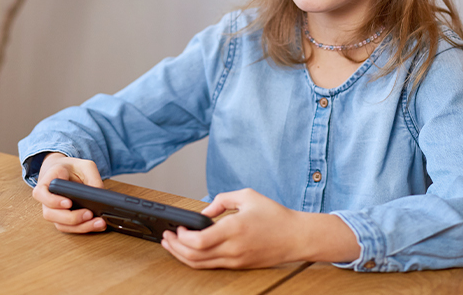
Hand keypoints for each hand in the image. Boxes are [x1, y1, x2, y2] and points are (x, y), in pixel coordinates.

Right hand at [32, 152, 106, 233]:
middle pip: (50, 214)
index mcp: (48, 181)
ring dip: (79, 226)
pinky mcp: (61, 218)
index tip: (68, 202)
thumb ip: (93, 178)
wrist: (65, 171)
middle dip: (71, 217)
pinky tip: (96, 224)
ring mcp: (53, 210)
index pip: (41, 193)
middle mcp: (46, 198)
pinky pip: (68, 228)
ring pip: (60, 224)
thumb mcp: (86, 166)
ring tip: (98, 222)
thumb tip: (100, 195)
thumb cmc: (73, 168)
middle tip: (89, 214)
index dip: (53, 201)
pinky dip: (82, 228)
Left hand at [160, 188, 303, 268]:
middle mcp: (233, 248)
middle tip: (166, 237)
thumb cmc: (275, 216)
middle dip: (175, 247)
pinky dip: (196, 260)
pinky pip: (211, 266)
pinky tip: (190, 251)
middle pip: (194, 256)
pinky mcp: (238, 265)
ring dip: (182, 256)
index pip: (199, 241)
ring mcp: (235, 260)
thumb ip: (222, 200)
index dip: (182, 236)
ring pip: (200, 264)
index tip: (177, 227)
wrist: (296, 237)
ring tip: (172, 245)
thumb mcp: (248, 196)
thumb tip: (204, 211)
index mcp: (234, 228)